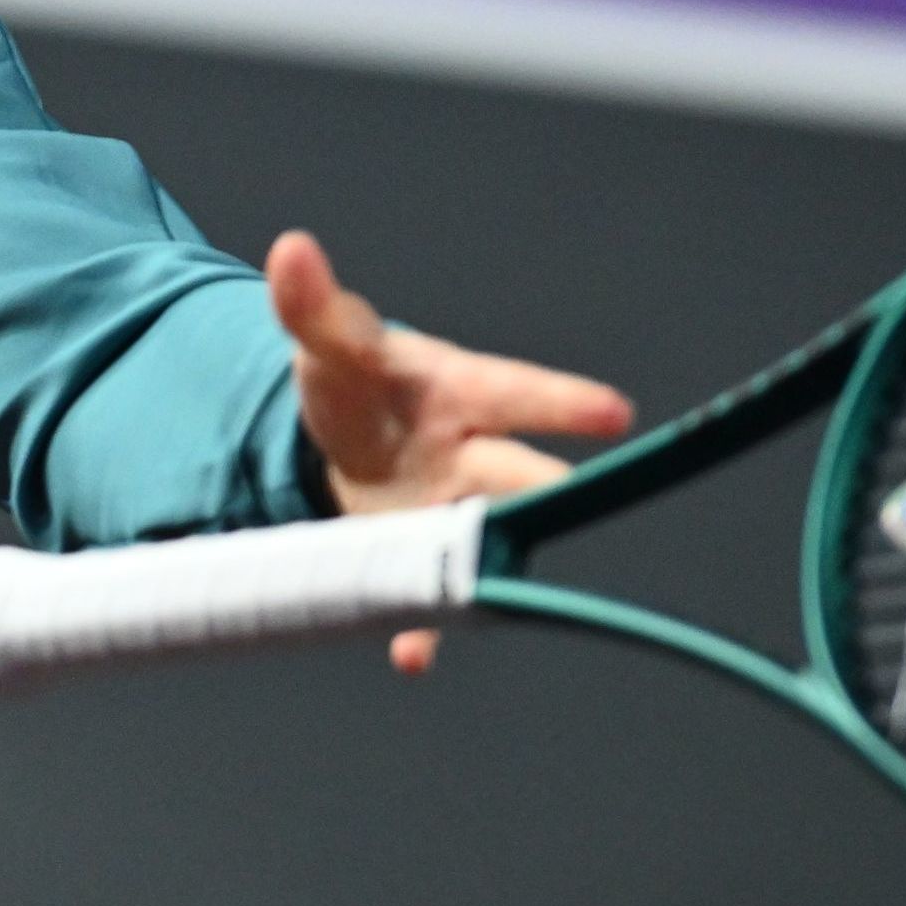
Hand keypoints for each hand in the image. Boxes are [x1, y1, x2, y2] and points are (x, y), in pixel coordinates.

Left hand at [268, 230, 632, 675]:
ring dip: (485, 564)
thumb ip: (309, 304)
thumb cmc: (354, 377)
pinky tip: (411, 656)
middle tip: (570, 500)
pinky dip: (422, 628)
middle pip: (516, 476)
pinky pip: (427, 596)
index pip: (516, 392)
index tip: (616, 413)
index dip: (563, 402)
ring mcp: (449, 510)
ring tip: (487, 590)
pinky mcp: (419, 553)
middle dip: (540, 491)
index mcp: (460, 393)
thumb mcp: (326, 341)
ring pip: (481, 540)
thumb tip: (288, 249)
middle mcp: (471, 455)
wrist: (339, 436)